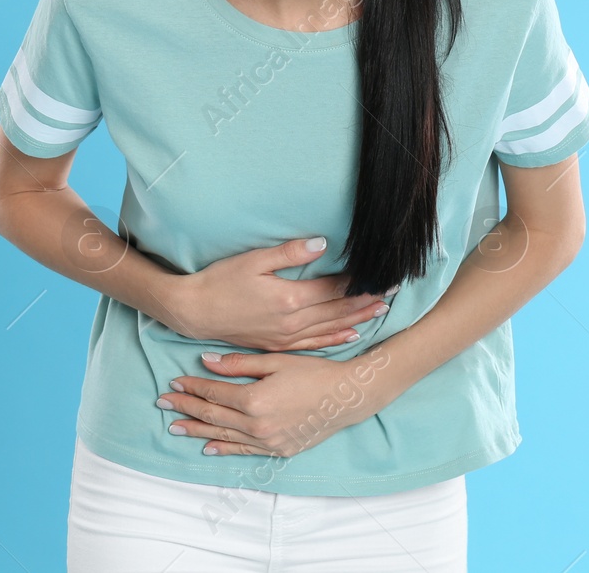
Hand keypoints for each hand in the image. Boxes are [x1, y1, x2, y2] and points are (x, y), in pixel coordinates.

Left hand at [157, 347, 397, 457]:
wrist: (346, 397)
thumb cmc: (313, 373)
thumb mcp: (275, 360)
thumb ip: (239, 364)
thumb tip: (206, 361)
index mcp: (254, 400)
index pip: (213, 394)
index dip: (192, 387)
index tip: (174, 382)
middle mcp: (257, 425)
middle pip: (212, 416)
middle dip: (185, 409)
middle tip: (162, 403)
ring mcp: (267, 441)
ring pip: (223, 436)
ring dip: (197, 431)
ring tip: (174, 427)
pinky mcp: (278, 450)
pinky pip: (244, 450)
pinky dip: (223, 448)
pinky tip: (207, 446)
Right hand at [171, 237, 396, 351]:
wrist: (194, 313)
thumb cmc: (221, 281)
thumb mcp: (254, 260)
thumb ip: (290, 252)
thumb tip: (323, 243)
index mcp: (290, 298)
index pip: (335, 288)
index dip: (361, 281)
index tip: (383, 274)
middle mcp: (293, 322)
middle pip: (339, 310)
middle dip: (367, 300)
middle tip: (394, 292)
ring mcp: (286, 337)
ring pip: (331, 329)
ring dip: (358, 319)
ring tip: (381, 311)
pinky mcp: (278, 345)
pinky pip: (315, 345)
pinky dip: (336, 340)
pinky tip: (351, 336)